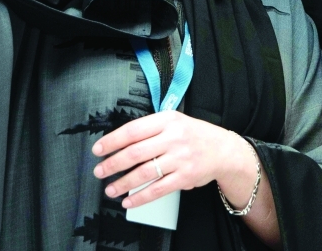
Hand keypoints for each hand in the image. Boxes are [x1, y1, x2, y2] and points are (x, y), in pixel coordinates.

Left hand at [92, 111, 255, 208]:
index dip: (112, 141)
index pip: (133, 130)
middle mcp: (174, 137)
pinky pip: (158, 189)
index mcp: (167, 120)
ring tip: (110, 189)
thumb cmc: (193, 135)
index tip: (98, 149)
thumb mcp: (174, 121)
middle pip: (135, 153)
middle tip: (99, 171)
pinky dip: (140, 197)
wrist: (223, 150)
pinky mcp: (185, 177)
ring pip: (144, 173)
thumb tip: (119, 142)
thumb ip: (151, 129)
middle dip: (112, 164)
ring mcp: (180, 158)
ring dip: (123, 183)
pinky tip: (129, 201)